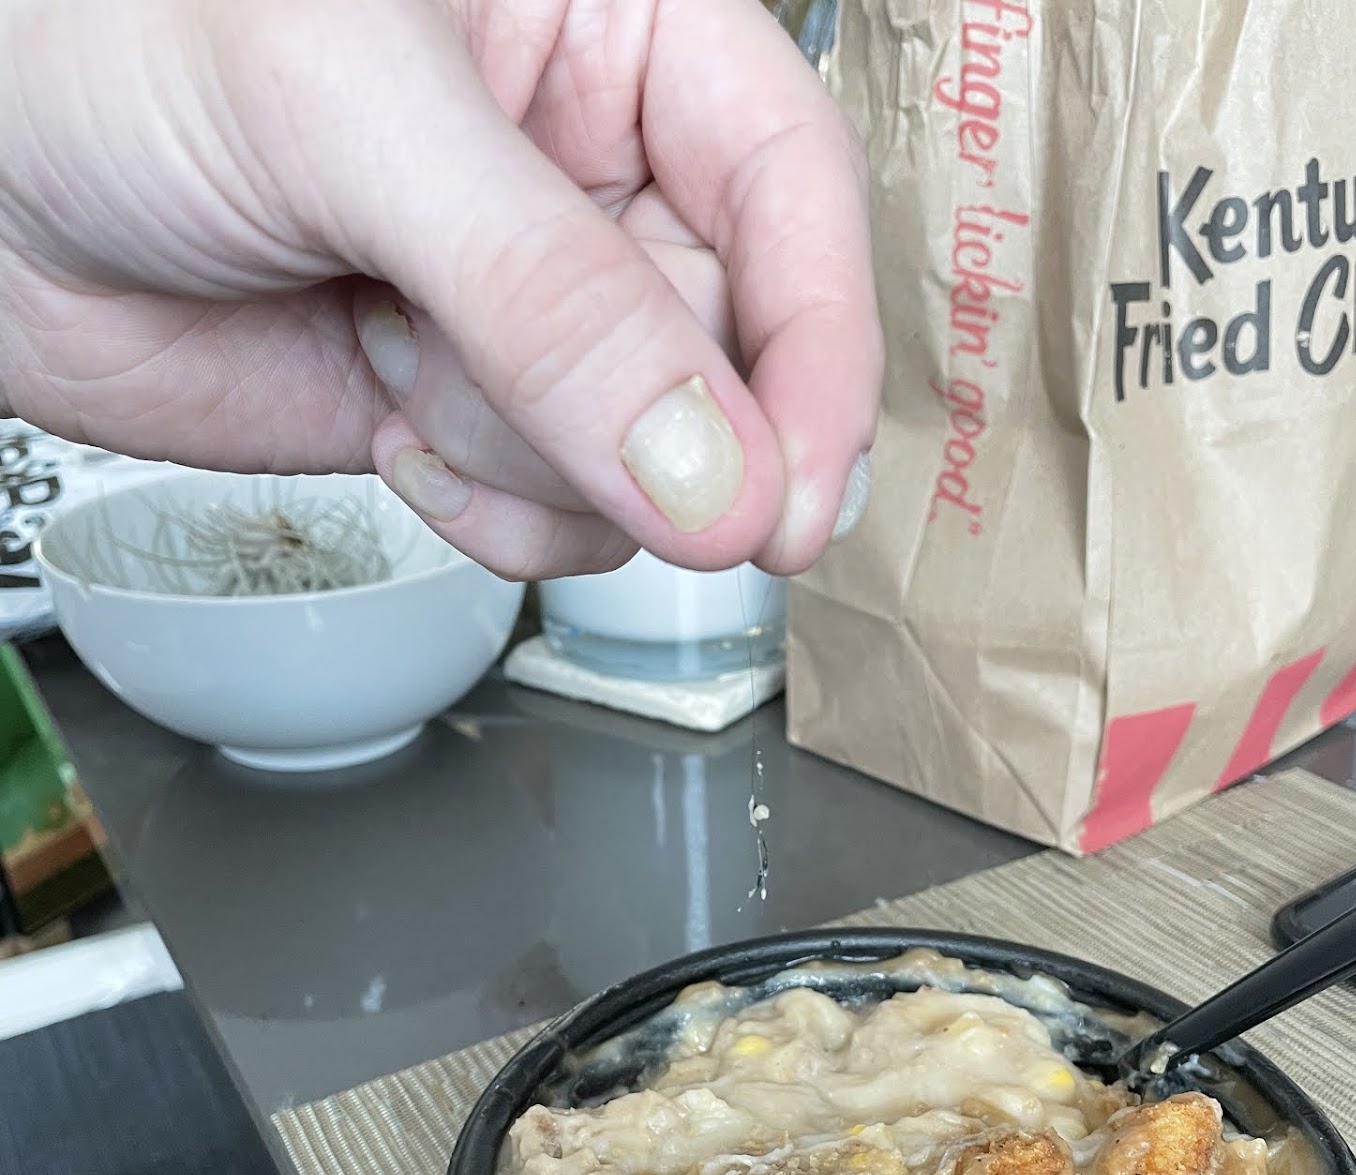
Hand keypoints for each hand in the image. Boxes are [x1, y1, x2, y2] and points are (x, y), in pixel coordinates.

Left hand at [0, 0, 880, 577]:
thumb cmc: (109, 37)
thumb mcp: (355, 113)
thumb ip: (553, 298)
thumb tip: (714, 480)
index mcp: (618, 25)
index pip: (796, 192)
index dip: (816, 353)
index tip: (794, 500)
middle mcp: (594, 173)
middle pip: (735, 349)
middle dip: (640, 416)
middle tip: (525, 405)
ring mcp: (538, 311)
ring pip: (655, 457)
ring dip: (541, 464)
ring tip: (408, 375)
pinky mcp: (473, 415)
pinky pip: (563, 514)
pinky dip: (493, 514)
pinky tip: (395, 427)